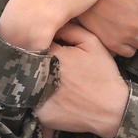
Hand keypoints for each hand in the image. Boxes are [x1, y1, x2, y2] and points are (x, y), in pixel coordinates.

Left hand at [37, 23, 129, 137]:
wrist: (112, 109)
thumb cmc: (103, 74)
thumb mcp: (92, 43)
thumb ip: (70, 29)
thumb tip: (52, 24)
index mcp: (52, 55)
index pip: (33, 43)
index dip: (38, 44)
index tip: (44, 48)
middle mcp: (42, 75)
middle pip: (26, 63)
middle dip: (31, 61)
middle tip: (44, 65)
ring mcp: (40, 96)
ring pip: (25, 83)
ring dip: (30, 80)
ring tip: (43, 80)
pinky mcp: (41, 114)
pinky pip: (31, 103)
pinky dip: (36, 99)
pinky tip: (48, 97)